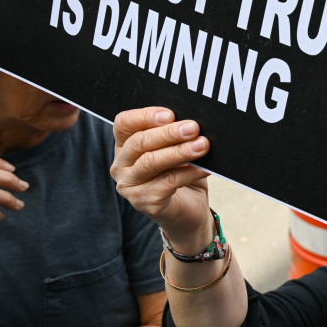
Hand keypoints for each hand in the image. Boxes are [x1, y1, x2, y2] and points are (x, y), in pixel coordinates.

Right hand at [110, 108, 212, 251]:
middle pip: (139, 142)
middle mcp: (121, 165)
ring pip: (151, 162)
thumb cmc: (183, 174)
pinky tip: (205, 168)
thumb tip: (193, 121)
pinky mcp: (144, 202)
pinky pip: (167, 182)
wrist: (190, 212)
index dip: (144, 116)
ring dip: (179, 152)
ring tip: (203, 145)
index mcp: (125, 146)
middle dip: (168, 133)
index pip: (124, 124)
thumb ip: (179, 134)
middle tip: (193, 127)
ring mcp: (130, 186)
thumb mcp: (178, 149)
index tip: (170, 114)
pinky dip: (189, 173)